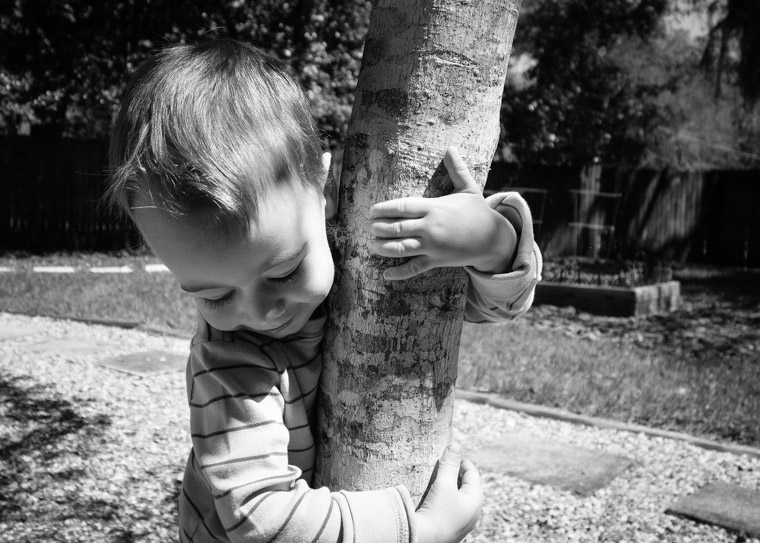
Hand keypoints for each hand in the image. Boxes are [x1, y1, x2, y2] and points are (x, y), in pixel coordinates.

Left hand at [368, 147, 516, 279]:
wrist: (495, 239)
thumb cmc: (479, 212)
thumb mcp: (469, 188)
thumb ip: (457, 169)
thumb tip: (451, 148)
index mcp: (434, 208)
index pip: (403, 207)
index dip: (384, 209)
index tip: (371, 211)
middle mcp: (431, 227)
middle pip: (397, 228)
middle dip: (379, 228)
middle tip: (369, 227)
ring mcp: (433, 246)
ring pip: (401, 248)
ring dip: (383, 248)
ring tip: (371, 245)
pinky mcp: (437, 261)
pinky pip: (414, 268)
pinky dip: (399, 273)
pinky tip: (386, 274)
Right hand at [416, 444, 482, 542]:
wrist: (424, 540)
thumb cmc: (437, 512)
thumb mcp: (443, 484)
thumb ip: (449, 464)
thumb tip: (455, 445)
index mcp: (475, 500)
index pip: (473, 474)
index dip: (462, 461)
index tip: (450, 455)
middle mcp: (474, 512)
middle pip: (470, 486)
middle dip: (458, 474)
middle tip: (444, 466)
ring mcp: (465, 522)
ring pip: (462, 498)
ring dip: (453, 487)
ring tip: (440, 480)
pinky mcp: (454, 529)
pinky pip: (456, 508)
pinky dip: (449, 499)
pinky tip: (437, 498)